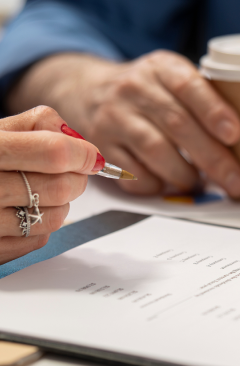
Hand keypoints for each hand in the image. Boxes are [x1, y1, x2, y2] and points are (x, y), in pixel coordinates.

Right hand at [0, 106, 100, 264]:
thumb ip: (37, 126)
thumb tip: (80, 142)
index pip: (54, 153)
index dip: (82, 154)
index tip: (90, 157)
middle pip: (60, 188)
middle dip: (76, 180)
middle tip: (70, 174)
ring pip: (54, 218)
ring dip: (60, 205)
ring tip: (40, 192)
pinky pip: (38, 240)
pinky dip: (41, 226)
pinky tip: (23, 211)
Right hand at [8, 52, 239, 196]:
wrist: (86, 91)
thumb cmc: (149, 92)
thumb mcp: (173, 78)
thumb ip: (205, 98)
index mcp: (161, 68)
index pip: (189, 87)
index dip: (214, 111)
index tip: (236, 134)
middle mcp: (135, 89)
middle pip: (179, 126)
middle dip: (213, 159)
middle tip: (237, 182)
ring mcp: (114, 118)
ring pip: (156, 152)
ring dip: (186, 175)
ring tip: (202, 184)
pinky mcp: (102, 146)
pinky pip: (135, 174)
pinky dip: (159, 184)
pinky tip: (170, 184)